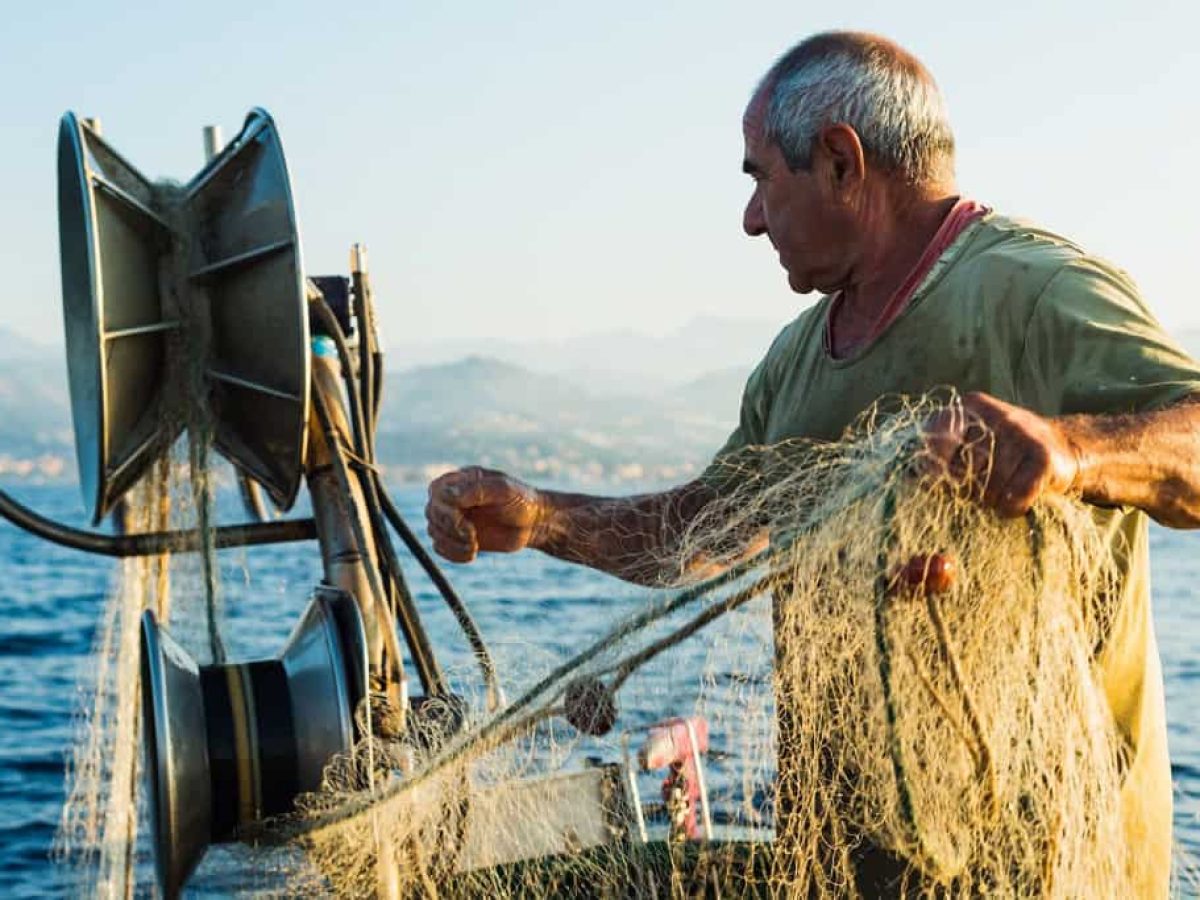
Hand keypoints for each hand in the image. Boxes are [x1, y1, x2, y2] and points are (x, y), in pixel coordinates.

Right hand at [425, 467, 547, 562]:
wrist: (533, 523)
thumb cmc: (521, 501)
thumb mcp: (504, 490)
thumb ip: (477, 490)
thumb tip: (449, 494)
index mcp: (461, 480)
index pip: (437, 492)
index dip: (446, 509)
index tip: (465, 522)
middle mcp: (452, 498)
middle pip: (431, 512)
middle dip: (450, 528)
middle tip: (472, 537)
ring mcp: (453, 518)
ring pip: (433, 531)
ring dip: (452, 543)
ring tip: (474, 547)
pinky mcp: (457, 537)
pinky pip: (440, 548)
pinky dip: (453, 554)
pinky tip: (472, 554)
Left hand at [923, 392, 1081, 516]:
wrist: (1065, 448)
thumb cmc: (1002, 452)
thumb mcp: (972, 439)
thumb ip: (941, 452)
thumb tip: (911, 477)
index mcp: (971, 407)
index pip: (937, 433)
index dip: (930, 463)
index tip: (932, 482)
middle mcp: (997, 416)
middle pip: (962, 469)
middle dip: (966, 490)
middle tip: (978, 492)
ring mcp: (1022, 434)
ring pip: (988, 487)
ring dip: (991, 501)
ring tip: (999, 493)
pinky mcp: (1043, 458)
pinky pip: (1013, 497)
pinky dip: (1011, 508)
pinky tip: (1016, 501)